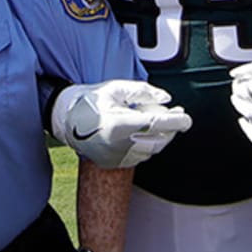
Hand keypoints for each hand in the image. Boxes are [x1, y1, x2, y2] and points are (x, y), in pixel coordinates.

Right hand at [52, 80, 191, 168]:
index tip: (186, 119)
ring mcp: (116, 157)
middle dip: (171, 129)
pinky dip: (146, 145)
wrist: (65, 119)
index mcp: (120, 123)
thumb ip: (143, 92)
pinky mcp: (114, 163)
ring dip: (160, 137)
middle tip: (178, 117)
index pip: (157, 124)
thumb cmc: (92, 100)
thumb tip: (166, 99)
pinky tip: (143, 133)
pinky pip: (139, 156)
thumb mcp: (116, 88)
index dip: (176, 122)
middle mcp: (119, 144)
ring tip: (159, 122)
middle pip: (158, 140)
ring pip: (150, 150)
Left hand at [230, 58, 251, 153]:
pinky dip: (249, 128)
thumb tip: (238, 73)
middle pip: (243, 104)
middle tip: (244, 92)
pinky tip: (250, 122)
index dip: (242, 84)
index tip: (244, 82)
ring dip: (246, 111)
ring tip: (251, 104)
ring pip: (248, 120)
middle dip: (241, 97)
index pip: (245, 88)